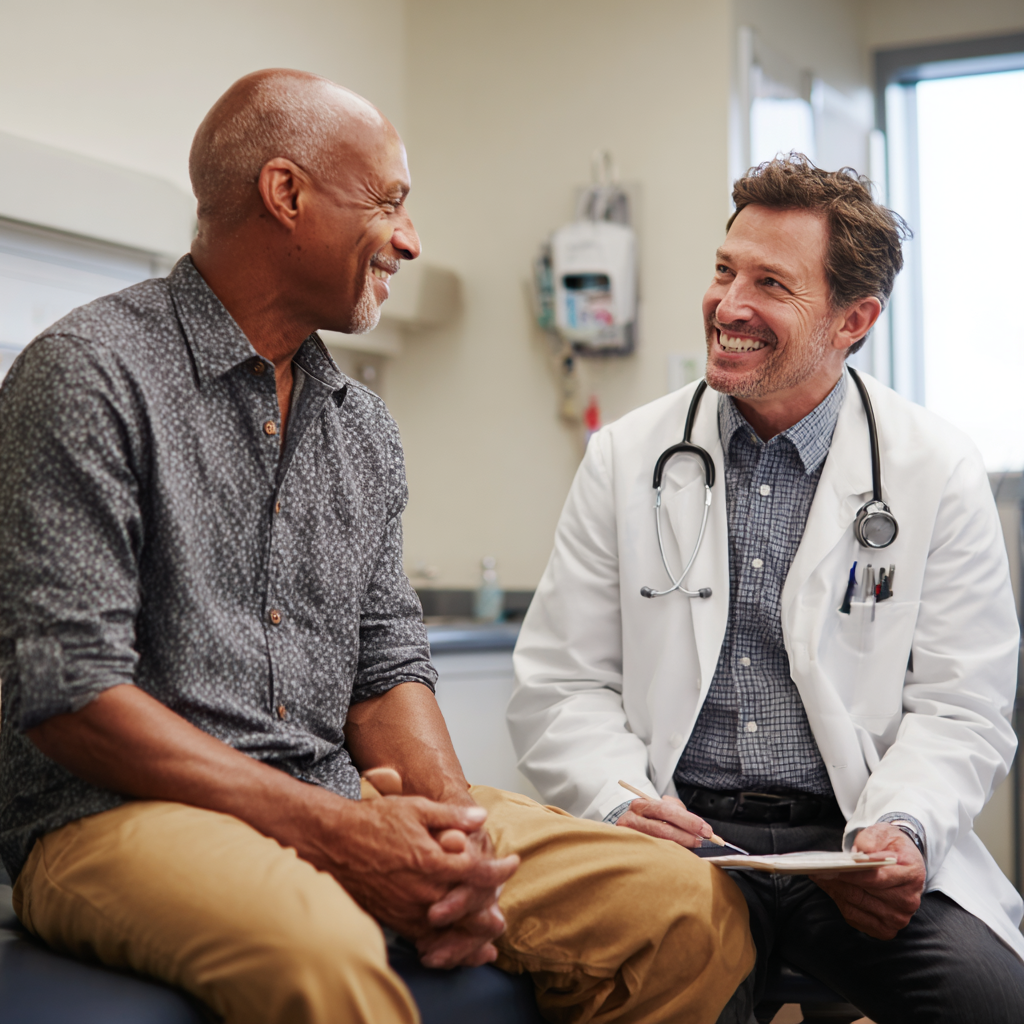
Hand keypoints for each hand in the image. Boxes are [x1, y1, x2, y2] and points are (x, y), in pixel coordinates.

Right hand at [323, 795, 518, 959]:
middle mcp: (422, 890)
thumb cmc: (373, 822)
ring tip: (490, 931)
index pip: (478, 872)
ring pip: (451, 929)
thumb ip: (451, 815)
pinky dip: (446, 944)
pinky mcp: (394, 920)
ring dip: (474, 931)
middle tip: (503, 900)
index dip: (501, 870)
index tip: (513, 863)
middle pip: (470, 907)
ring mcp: (408, 909)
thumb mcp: (415, 808)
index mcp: (431, 860)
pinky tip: (455, 943)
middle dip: (492, 904)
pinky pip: (426, 940)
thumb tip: (480, 818)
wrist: (333, 842)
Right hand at [615, 795, 714, 848]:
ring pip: (659, 843)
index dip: (689, 820)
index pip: (667, 810)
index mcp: (641, 804)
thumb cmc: (648, 818)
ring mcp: (630, 835)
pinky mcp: (631, 850)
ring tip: (694, 846)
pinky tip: (679, 854)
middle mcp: (632, 818)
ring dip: (680, 845)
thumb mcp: (660, 808)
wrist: (626, 830)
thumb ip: (677, 810)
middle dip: (686, 835)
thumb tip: (699, 825)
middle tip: (703, 840)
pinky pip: (653, 852)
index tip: (706, 829)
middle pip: (663, 828)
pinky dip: (669, 854)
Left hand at [810, 823, 925, 938]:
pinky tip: (831, 888)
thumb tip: (859, 854)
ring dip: (835, 891)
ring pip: (856, 905)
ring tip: (820, 876)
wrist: (900, 860)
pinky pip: (855, 918)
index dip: (851, 873)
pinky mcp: (885, 929)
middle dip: (838, 880)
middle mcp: (908, 900)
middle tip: (817, 869)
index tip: (831, 867)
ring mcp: (898, 918)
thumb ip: (871, 840)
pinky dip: (840, 902)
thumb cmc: (889, 845)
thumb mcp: (883, 832)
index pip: (876, 878)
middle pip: (864, 893)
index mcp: (912, 874)